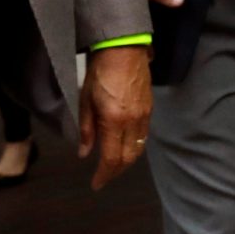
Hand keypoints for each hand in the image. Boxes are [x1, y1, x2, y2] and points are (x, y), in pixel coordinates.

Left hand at [78, 43, 152, 191]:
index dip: (104, 175)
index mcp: (115, 121)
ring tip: (113, 166)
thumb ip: (86, 129)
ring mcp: (145, 115)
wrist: (125, 49)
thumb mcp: (85, 101)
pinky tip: (124, 146)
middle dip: (116, 172)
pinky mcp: (150, 108)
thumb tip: (84, 153)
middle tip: (104, 178)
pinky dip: (134, 147)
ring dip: (126, 161)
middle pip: (128, 158)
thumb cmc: (100, 73)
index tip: (96, 184)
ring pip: (138, 148)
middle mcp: (134, 122)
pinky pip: (143, 136)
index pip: (112, 158)